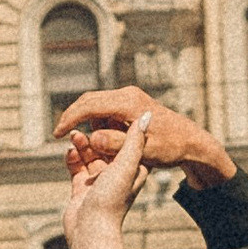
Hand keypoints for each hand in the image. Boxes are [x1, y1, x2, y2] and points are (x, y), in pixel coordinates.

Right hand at [59, 86, 236, 190]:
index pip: (89, 106)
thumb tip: (94, 136)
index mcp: (128, 103)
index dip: (70, 119)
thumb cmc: (170, 148)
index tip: (56, 133)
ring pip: (95, 106)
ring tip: (92, 147)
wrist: (190, 142)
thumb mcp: (143, 151)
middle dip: (72, 117)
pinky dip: (97, 124)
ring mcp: (128, 99)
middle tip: (58, 134)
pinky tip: (103, 141)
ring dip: (87, 123)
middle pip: (88, 101)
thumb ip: (117, 145)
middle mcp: (127, 96)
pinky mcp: (129, 105)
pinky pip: (104, 111)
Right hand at [62, 107, 152, 238]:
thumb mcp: (127, 166)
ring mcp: (99, 179)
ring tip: (75, 137)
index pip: (125, 136)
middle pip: (105, 142)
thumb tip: (146, 116)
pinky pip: (77, 164)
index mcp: (134, 166)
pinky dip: (73, 156)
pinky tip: (69, 152)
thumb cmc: (112, 200)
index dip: (113, 124)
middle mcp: (118, 172)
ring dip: (82, 142)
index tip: (103, 115)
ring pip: (90, 151)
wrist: (90, 230)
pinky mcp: (83, 186)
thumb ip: (134, 140)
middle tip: (84, 124)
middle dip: (93, 132)